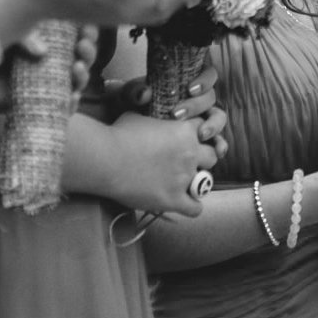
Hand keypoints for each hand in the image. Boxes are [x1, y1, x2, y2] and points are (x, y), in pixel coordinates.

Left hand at [0, 24, 98, 111]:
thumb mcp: (12, 32)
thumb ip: (27, 37)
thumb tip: (43, 53)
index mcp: (52, 38)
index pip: (80, 33)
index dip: (89, 32)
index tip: (87, 30)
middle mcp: (53, 60)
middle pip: (84, 56)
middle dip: (90, 51)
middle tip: (82, 46)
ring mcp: (47, 81)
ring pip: (77, 80)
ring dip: (84, 74)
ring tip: (77, 68)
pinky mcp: (38, 102)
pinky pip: (62, 106)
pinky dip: (72, 103)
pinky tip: (73, 97)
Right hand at [100, 112, 217, 218]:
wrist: (105, 160)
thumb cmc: (118, 135)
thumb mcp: (141, 116)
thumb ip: (154, 117)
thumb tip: (146, 109)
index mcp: (186, 130)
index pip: (206, 130)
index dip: (198, 135)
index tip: (189, 140)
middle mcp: (191, 152)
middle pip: (212, 155)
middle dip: (202, 159)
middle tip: (187, 164)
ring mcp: (183, 177)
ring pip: (206, 181)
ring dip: (198, 182)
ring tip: (186, 184)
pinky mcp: (173, 199)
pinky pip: (194, 208)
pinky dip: (192, 207)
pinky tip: (186, 204)